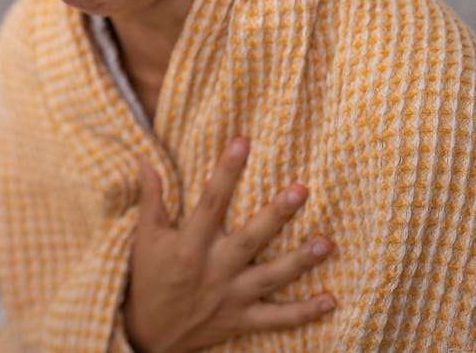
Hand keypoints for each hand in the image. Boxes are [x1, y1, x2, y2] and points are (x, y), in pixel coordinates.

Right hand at [123, 137, 336, 352]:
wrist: (148, 333)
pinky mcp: (242, 319)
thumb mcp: (145, 238)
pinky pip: (277, 318)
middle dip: (276, 215)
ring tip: (327, 243)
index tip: (242, 142)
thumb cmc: (147, 277)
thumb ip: (151, 199)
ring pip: (272, 277)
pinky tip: (331, 300)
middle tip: (301, 190)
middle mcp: (214, 270)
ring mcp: (231, 297)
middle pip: (250, 239)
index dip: (226, 171)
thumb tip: (146, 161)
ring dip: (301, 261)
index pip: (210, 202)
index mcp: (189, 246)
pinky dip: (304, 312)